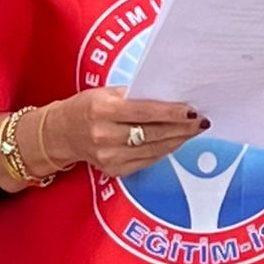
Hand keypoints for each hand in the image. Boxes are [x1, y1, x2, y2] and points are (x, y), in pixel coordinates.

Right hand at [37, 89, 206, 176]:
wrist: (61, 133)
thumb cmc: (87, 106)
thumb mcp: (106, 92)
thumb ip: (136, 96)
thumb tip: (171, 97)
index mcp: (102, 110)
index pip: (145, 112)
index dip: (172, 112)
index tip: (193, 110)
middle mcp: (104, 136)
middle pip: (153, 134)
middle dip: (182, 128)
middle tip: (201, 121)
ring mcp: (109, 157)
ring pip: (154, 150)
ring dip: (178, 140)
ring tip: (194, 130)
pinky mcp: (114, 171)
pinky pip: (147, 160)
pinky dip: (164, 150)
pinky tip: (175, 141)